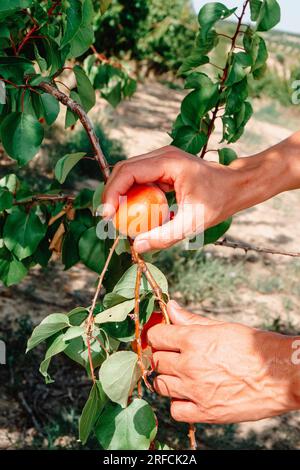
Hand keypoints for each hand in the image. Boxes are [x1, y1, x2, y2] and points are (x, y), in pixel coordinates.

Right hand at [102, 146, 236, 252]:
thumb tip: (138, 246)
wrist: (236, 186)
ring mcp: (162, 160)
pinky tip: (135, 212)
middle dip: (111, 193)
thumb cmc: (219, 201)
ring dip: (120, 193)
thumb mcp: (193, 223)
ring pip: (129, 173)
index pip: (128, 172)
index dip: (112, 192)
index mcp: (168, 162)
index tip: (107, 216)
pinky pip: (140, 179)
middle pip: (124, 169)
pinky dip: (133, 194)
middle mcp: (162, 156)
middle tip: (107, 219)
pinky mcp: (163, 167)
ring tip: (118, 217)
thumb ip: (165, 236)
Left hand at [147, 301, 299, 423]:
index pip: (156, 336)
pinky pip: (175, 410)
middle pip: (156, 360)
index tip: (164, 336)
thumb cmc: (255, 347)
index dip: (158, 335)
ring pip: (160, 385)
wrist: (282, 375)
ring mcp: (196, 391)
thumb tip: (172, 307)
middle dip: (163, 355)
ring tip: (180, 374)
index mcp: (193, 340)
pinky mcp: (206, 413)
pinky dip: (178, 403)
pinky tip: (188, 395)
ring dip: (167, 378)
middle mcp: (190, 366)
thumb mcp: (222, 327)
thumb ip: (192, 320)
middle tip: (175, 354)